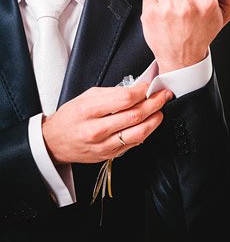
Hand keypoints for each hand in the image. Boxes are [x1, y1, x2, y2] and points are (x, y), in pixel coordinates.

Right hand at [42, 73, 171, 167]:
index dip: (142, 91)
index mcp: (89, 110)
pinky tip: (148, 124)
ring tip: (160, 110)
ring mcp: (104, 145)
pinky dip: (145, 132)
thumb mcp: (85, 97)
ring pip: (139, 132)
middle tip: (163, 96)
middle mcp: (97, 129)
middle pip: (135, 116)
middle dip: (154, 103)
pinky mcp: (110, 155)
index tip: (149, 86)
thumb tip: (135, 89)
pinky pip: (134, 143)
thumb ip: (111, 93)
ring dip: (154, 120)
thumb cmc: (69, 118)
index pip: (124, 99)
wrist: (54, 142)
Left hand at [140, 0, 229, 71]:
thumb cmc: (202, 34)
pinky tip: (161, 14)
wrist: (182, 59)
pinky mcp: (151, 14)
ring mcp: (167, 9)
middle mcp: (187, 5)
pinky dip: (153, 2)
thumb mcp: (223, 14)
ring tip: (172, 12)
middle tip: (181, 2)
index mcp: (207, 2)